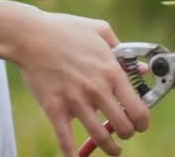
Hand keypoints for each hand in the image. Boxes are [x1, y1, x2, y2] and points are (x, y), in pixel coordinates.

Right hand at [14, 11, 149, 155]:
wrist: (31, 35)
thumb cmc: (67, 30)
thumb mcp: (102, 32)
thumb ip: (124, 50)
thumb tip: (142, 68)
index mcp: (113, 72)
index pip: (138, 107)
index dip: (144, 121)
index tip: (142, 124)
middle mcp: (98, 89)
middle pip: (122, 126)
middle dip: (128, 134)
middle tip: (126, 134)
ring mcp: (76, 100)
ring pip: (99, 135)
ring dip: (109, 148)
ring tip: (114, 150)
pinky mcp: (54, 108)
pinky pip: (65, 138)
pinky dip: (72, 153)